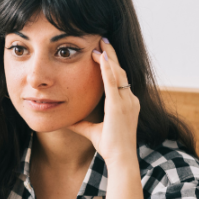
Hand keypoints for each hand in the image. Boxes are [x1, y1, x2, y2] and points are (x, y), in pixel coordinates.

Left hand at [67, 38, 139, 164]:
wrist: (120, 158)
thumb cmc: (110, 147)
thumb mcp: (92, 131)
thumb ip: (82, 125)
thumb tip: (68, 122)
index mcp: (126, 104)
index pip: (118, 78)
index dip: (111, 64)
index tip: (102, 52)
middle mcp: (129, 99)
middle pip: (120, 71)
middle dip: (111, 55)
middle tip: (102, 39)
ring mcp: (126, 102)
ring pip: (117, 72)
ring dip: (108, 56)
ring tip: (100, 42)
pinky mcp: (119, 106)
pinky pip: (112, 82)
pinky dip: (106, 68)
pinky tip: (100, 57)